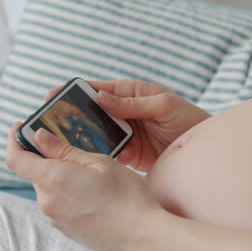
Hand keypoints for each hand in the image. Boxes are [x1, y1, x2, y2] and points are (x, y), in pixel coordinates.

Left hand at [6, 122, 164, 250]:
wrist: (142, 237)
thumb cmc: (127, 196)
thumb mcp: (99, 162)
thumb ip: (64, 150)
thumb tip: (39, 137)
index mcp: (52, 180)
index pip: (15, 159)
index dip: (13, 140)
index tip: (19, 127)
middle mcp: (47, 202)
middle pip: (35, 172)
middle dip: (48, 158)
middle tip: (75, 148)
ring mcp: (54, 219)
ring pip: (49, 188)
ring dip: (61, 176)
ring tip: (92, 174)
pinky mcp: (65, 230)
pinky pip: (59, 203)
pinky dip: (68, 192)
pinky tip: (94, 192)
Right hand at [41, 79, 211, 171]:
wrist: (204, 152)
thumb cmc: (189, 120)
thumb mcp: (164, 106)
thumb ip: (133, 103)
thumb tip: (101, 97)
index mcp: (130, 94)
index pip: (96, 89)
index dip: (73, 91)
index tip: (52, 96)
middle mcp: (123, 112)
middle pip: (89, 113)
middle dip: (70, 118)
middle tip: (48, 125)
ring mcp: (123, 133)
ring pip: (93, 134)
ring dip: (79, 138)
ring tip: (58, 144)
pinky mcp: (127, 154)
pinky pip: (104, 153)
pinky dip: (94, 156)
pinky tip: (82, 161)